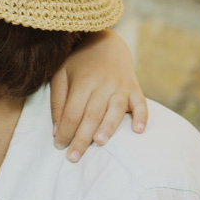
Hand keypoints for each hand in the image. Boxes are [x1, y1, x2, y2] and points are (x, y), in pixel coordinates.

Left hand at [51, 30, 147, 161]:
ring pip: (115, 110)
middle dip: (82, 138)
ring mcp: (121, 85)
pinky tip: (138, 130)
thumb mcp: (61, 75)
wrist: (105, 42)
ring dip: (108, 128)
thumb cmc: (78, 62)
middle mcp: (103, 84)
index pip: (73, 112)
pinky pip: (141, 103)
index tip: (59, 146)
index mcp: (83, 80)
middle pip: (92, 115)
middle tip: (74, 157)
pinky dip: (141, 117)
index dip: (66, 131)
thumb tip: (58, 130)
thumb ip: (58, 102)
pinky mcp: (134, 87)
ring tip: (100, 143)